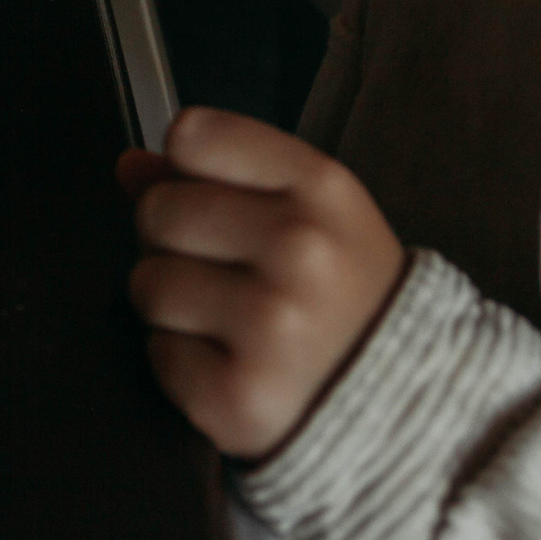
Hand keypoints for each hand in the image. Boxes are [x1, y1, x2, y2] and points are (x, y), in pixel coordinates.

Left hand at [118, 109, 405, 460]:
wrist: (410, 403)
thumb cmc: (346, 298)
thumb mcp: (310, 214)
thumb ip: (219, 176)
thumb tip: (131, 166)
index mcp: (322, 189)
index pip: (192, 136)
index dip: (186, 170)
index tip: (214, 199)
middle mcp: (300, 249)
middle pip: (157, 210)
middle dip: (174, 243)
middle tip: (226, 274)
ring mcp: (271, 326)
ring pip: (146, 284)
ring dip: (173, 307)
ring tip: (233, 323)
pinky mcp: (237, 394)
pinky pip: (156, 353)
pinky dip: (182, 364)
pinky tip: (234, 365)